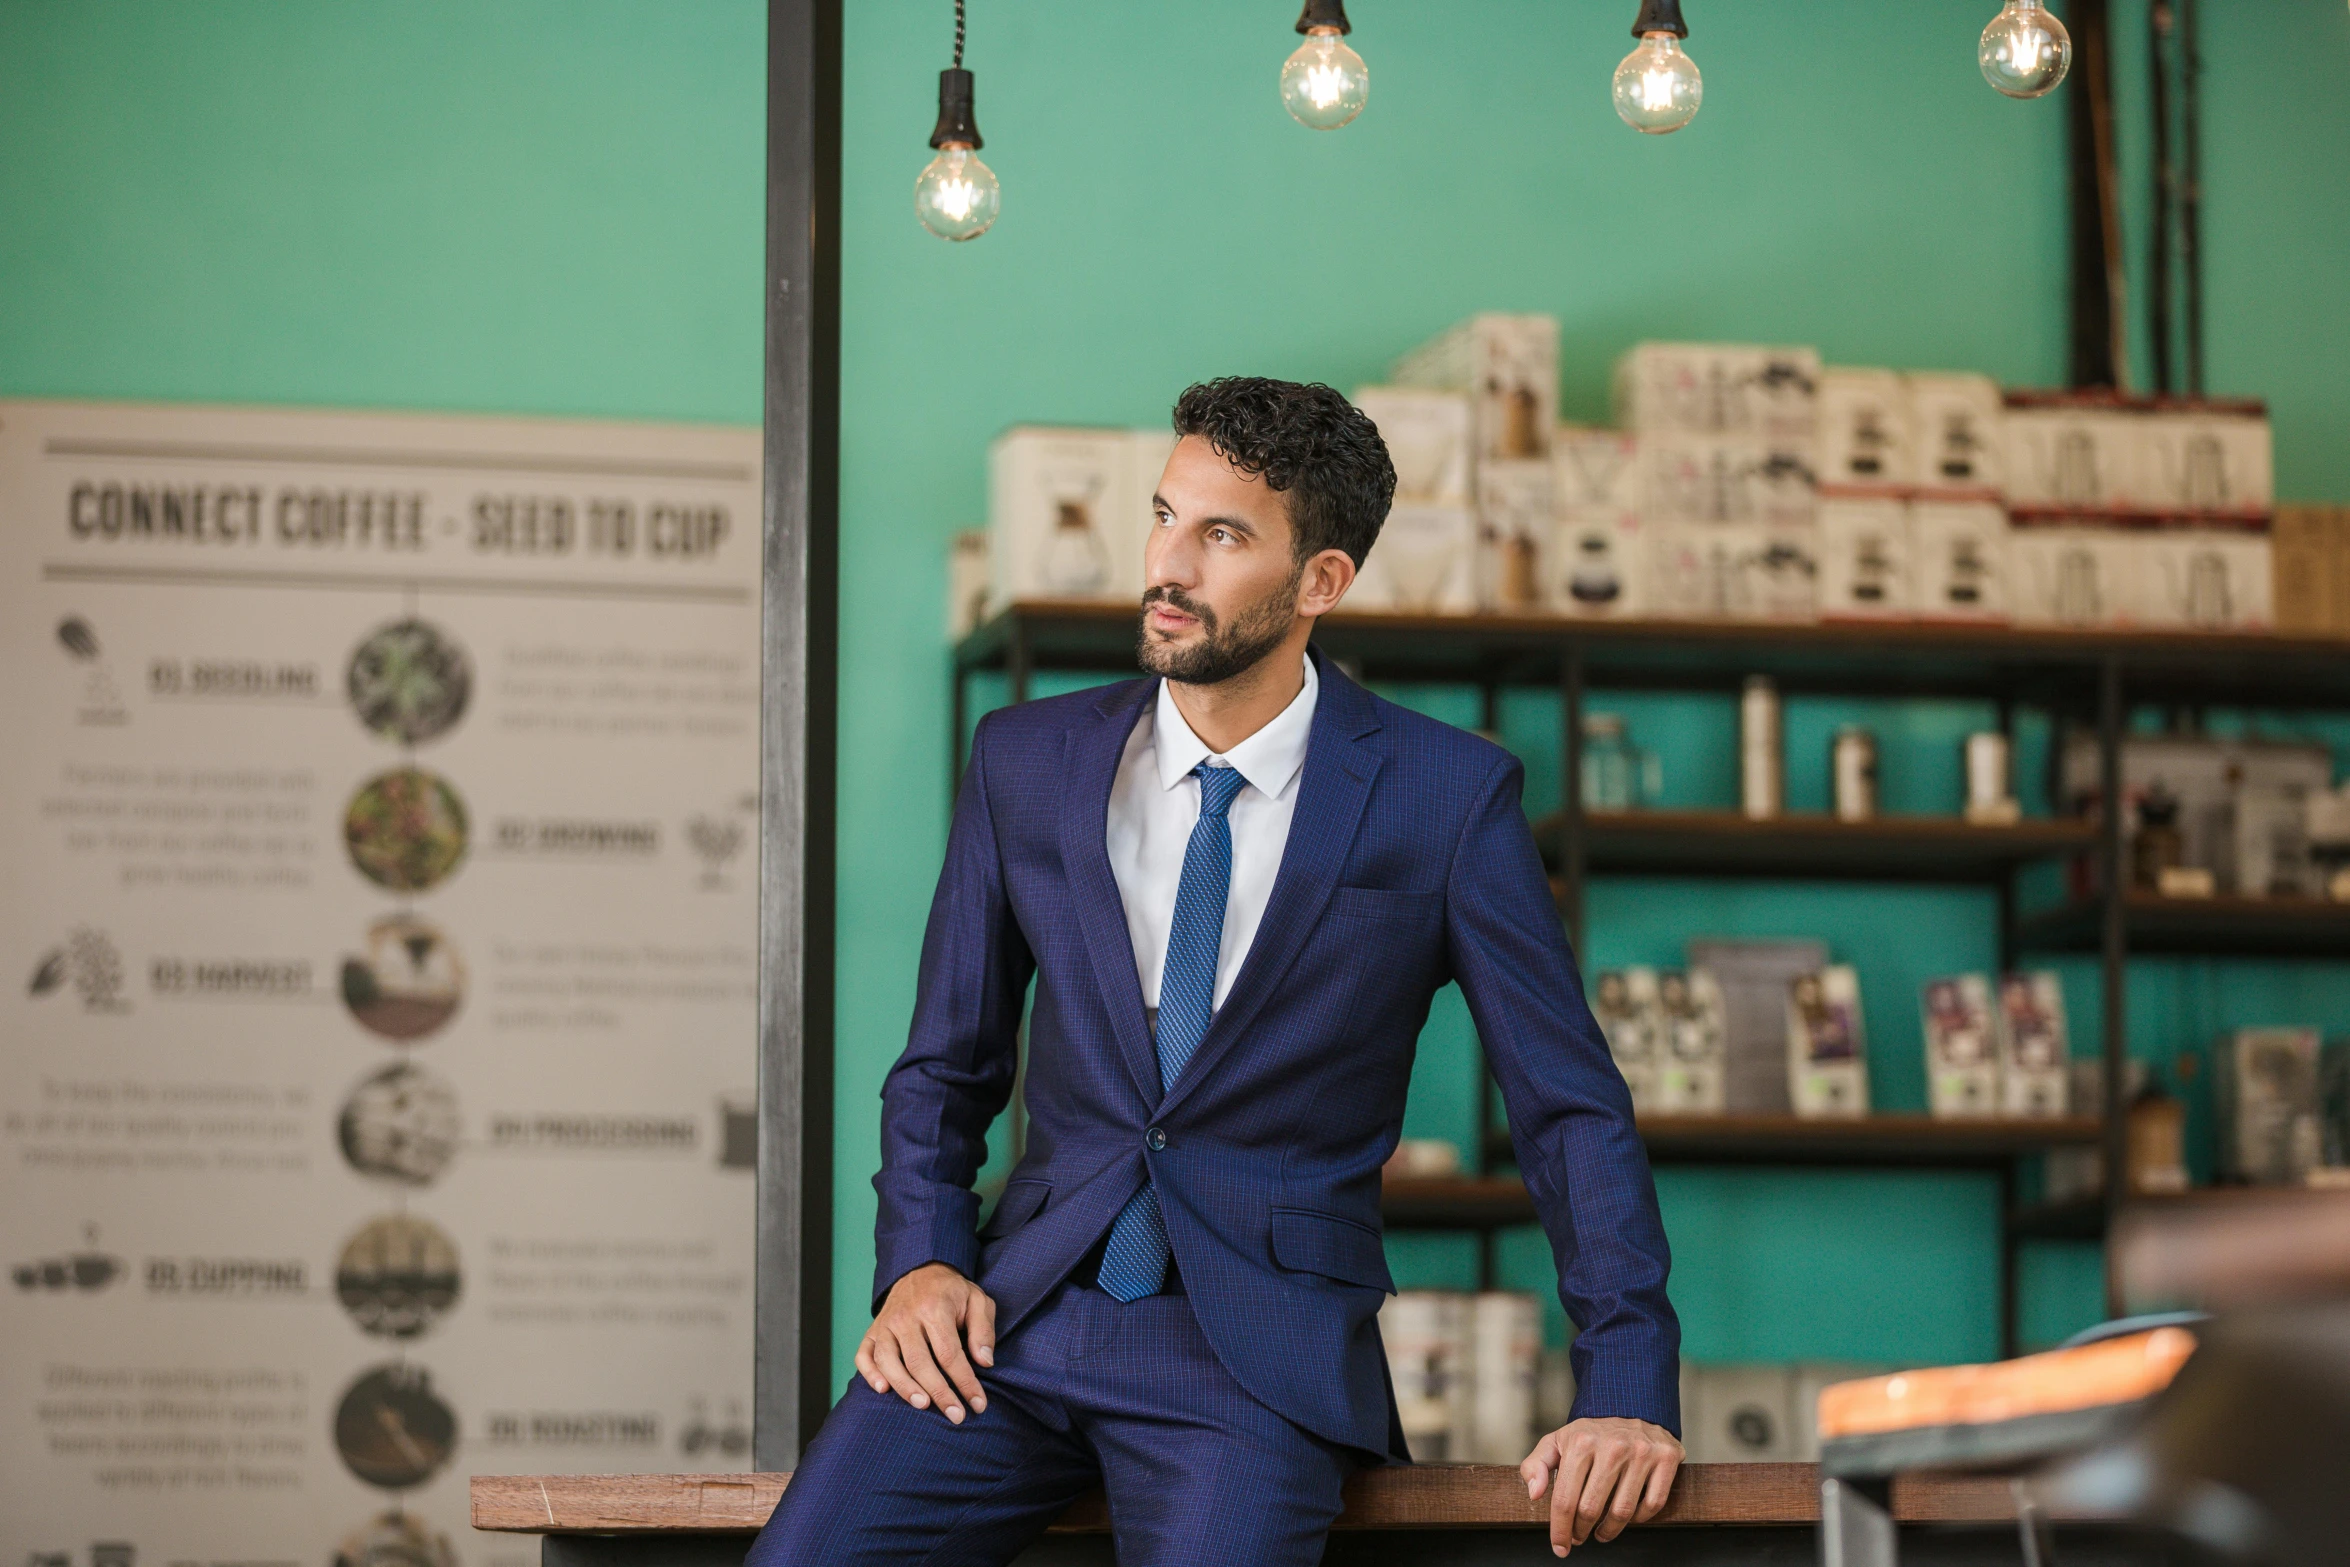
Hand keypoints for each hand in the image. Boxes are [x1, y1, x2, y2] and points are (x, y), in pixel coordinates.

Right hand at [856, 1262, 996, 1424]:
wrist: (921, 1270)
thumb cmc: (952, 1292)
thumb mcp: (978, 1300)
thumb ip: (983, 1330)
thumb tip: (984, 1362)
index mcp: (934, 1308)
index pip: (949, 1353)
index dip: (964, 1382)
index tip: (978, 1404)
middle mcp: (906, 1317)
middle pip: (919, 1362)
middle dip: (939, 1393)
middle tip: (956, 1416)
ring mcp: (885, 1324)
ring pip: (888, 1361)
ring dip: (905, 1387)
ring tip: (923, 1406)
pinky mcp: (872, 1331)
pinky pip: (863, 1355)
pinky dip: (869, 1374)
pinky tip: (882, 1390)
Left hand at [1519, 1416, 1682, 1555]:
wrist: (1632, 1405)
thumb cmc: (1591, 1432)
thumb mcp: (1557, 1441)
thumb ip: (1536, 1465)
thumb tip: (1535, 1494)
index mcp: (1581, 1442)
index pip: (1565, 1498)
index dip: (1560, 1529)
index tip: (1560, 1546)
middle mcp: (1612, 1446)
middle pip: (1591, 1509)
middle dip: (1581, 1531)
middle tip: (1579, 1537)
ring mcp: (1641, 1452)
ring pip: (1623, 1511)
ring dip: (1609, 1531)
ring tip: (1601, 1533)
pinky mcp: (1666, 1458)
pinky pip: (1653, 1503)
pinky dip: (1639, 1518)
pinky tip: (1629, 1517)